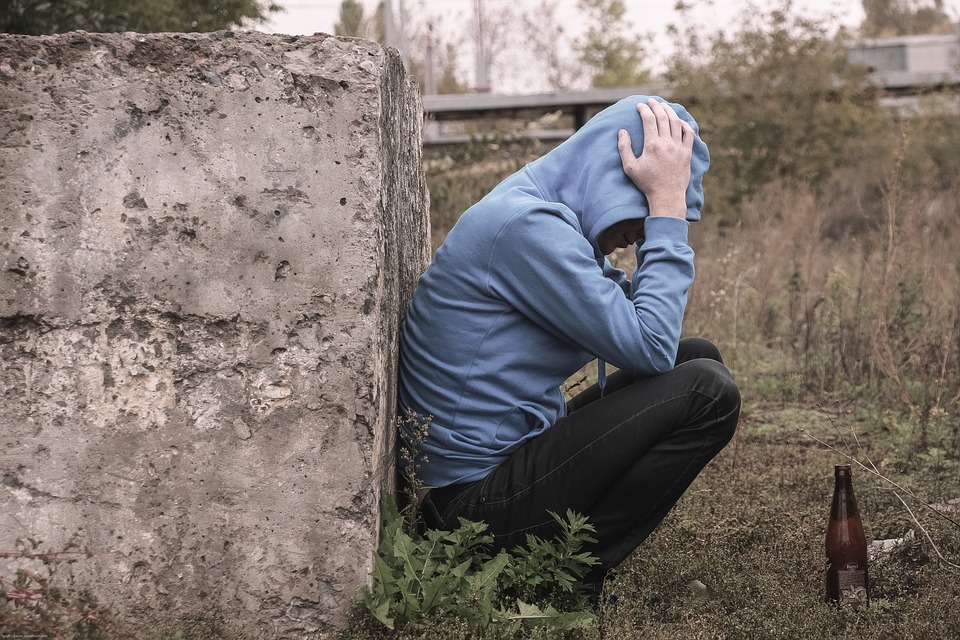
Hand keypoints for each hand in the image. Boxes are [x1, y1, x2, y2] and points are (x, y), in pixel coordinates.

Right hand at [617, 98, 693, 218]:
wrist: (666, 196)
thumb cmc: (646, 183)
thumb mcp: (630, 167)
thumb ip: (624, 148)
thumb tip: (622, 131)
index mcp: (652, 145)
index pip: (649, 119)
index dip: (644, 109)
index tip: (639, 105)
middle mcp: (666, 143)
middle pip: (663, 117)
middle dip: (656, 106)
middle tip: (651, 101)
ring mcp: (679, 147)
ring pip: (676, 122)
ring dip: (669, 111)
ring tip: (664, 106)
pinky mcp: (687, 153)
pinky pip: (689, 133)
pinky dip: (684, 124)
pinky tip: (679, 120)